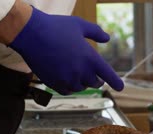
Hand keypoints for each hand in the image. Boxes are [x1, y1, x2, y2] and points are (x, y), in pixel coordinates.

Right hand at [9, 7, 123, 94]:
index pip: (107, 75)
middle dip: (96, 80)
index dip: (116, 82)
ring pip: (80, 88)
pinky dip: (69, 86)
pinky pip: (67, 90)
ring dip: (81, 82)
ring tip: (76, 73)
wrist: (31, 34)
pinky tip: (66, 78)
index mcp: (90, 58)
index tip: (121, 87)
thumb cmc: (56, 27)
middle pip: (94, 83)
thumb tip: (107, 38)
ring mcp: (67, 79)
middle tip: (94, 76)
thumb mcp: (79, 25)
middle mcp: (81, 72)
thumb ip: (96, 32)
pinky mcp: (54, 84)